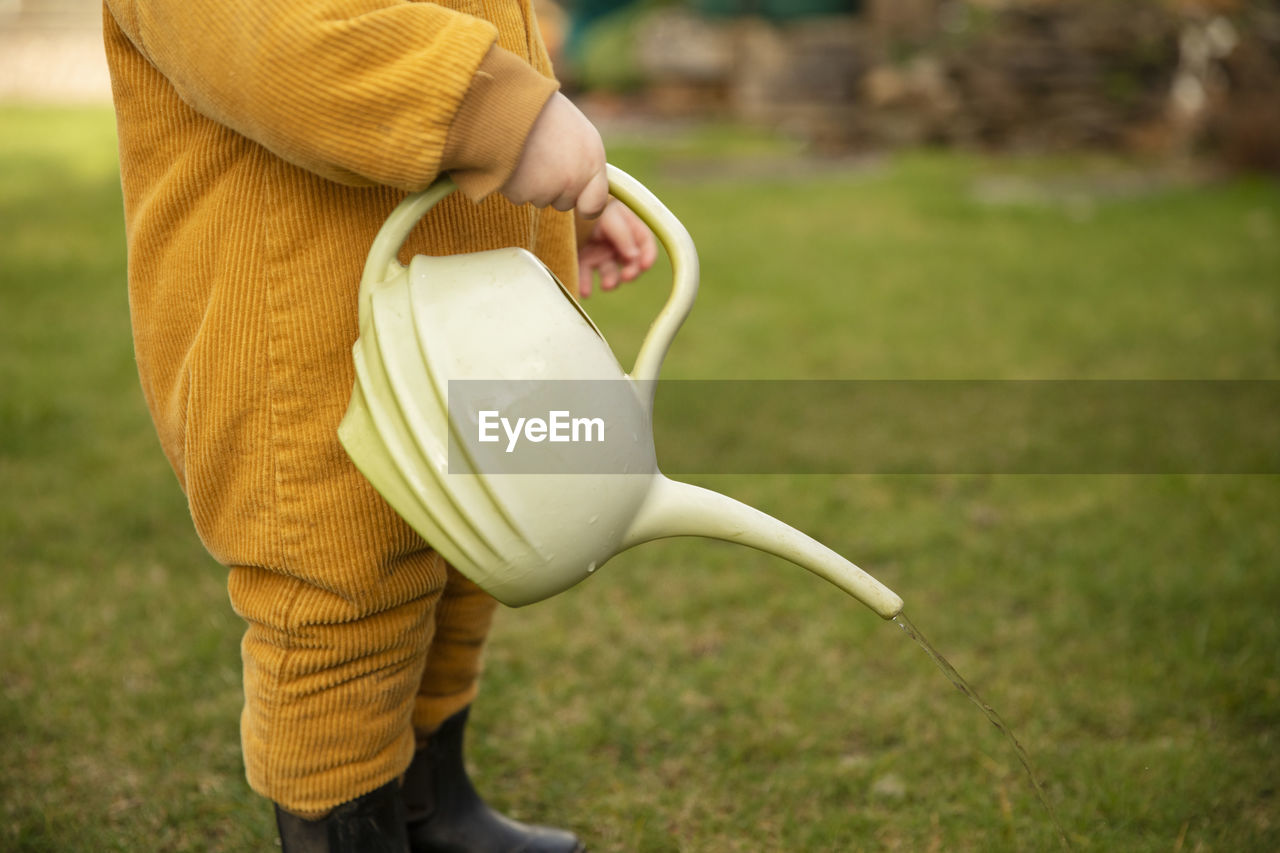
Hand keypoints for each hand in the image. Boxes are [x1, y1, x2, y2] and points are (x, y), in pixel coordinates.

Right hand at [500, 93, 608, 215]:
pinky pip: (519, 197)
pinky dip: (515, 184)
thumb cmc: (541, 110)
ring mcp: (550, 189)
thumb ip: (583, 161)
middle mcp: (575, 178)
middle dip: (554, 189)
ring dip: (532, 185)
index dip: (586, 205)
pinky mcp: (525, 194)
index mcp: (593, 160)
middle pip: (565, 202)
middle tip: (541, 159)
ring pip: (540, 200)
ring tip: (526, 154)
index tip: (579, 203)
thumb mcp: (575, 131)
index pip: (596, 203)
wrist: (507, 103)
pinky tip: (513, 160)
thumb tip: (582, 183)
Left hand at [576, 198, 656, 297]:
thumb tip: (634, 257)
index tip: (644, 266)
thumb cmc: (584, 202)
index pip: (644, 241)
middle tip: (626, 277)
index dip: (648, 254)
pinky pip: (586, 276)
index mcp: (625, 224)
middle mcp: (613, 239)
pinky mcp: (580, 259)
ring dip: (611, 280)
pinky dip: (586, 284)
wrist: (555, 201)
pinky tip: (584, 291)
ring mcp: (597, 250)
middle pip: (630, 261)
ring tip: (606, 286)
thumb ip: (622, 234)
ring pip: (610, 272)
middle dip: (631, 271)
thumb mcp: (607, 214)